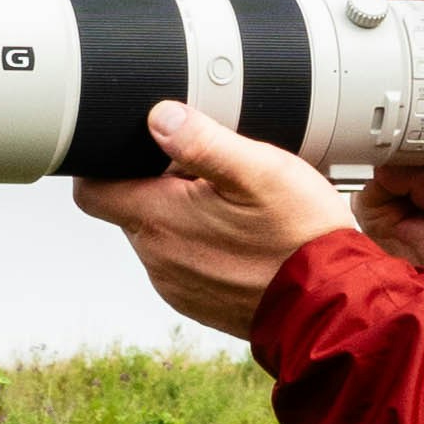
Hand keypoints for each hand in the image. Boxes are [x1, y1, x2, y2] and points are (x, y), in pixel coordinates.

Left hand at [74, 103, 350, 338]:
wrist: (331, 307)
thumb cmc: (300, 237)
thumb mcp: (259, 170)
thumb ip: (203, 142)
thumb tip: (159, 117)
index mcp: (160, 221)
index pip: (92, 192)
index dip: (102, 166)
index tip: (133, 151)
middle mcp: (159, 260)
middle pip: (131, 209)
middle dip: (158, 186)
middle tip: (210, 176)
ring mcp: (177, 287)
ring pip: (160, 237)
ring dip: (183, 218)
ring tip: (233, 208)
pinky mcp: (199, 304)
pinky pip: (185, 265)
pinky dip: (203, 247)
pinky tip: (242, 239)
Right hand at [351, 0, 423, 327]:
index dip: (420, 38)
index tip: (421, 2)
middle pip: (394, 87)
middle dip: (394, 56)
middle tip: (403, 30)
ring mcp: (398, 171)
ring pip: (381, 125)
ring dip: (412, 131)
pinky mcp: (379, 204)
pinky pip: (379, 174)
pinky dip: (409, 178)